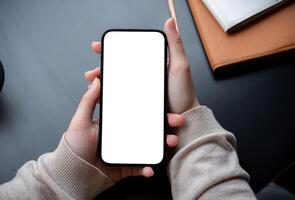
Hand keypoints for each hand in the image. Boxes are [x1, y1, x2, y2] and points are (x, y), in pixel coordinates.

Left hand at [65, 58, 184, 182]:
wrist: (72, 173)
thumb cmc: (74, 147)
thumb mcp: (80, 120)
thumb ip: (88, 101)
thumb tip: (97, 81)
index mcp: (116, 123)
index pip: (137, 112)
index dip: (152, 108)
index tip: (163, 102)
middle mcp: (125, 135)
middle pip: (149, 128)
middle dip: (166, 124)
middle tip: (178, 120)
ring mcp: (127, 151)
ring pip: (150, 146)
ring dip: (163, 144)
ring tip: (171, 142)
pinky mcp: (127, 166)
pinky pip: (140, 167)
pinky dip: (147, 168)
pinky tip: (150, 168)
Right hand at [86, 18, 198, 113]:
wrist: (183, 116)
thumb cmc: (184, 92)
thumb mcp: (180, 65)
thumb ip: (175, 44)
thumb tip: (170, 22)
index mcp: (151, 64)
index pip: (128, 53)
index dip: (112, 49)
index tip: (99, 47)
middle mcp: (144, 75)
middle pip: (118, 68)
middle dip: (102, 68)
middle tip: (92, 73)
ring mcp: (140, 89)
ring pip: (117, 83)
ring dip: (102, 83)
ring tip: (94, 86)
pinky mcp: (138, 102)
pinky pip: (121, 98)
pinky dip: (110, 97)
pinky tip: (103, 98)